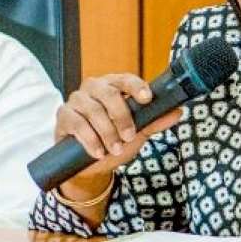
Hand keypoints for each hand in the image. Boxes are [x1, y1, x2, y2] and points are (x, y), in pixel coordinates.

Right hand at [55, 73, 180, 181]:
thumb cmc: (116, 138)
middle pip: (109, 94)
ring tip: (115, 149)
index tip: (147, 99)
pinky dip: (90, 140)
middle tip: (129, 137)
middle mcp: (94, 88)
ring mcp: (77, 100)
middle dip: (122, 117)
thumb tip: (177, 112)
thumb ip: (155, 120)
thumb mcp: (138, 131)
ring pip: (93, 110)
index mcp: (114, 85)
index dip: (136, 87)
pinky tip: (98, 152)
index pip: (126, 79)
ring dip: (107, 132)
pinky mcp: (63, 115)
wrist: (92, 162)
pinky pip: (77, 124)